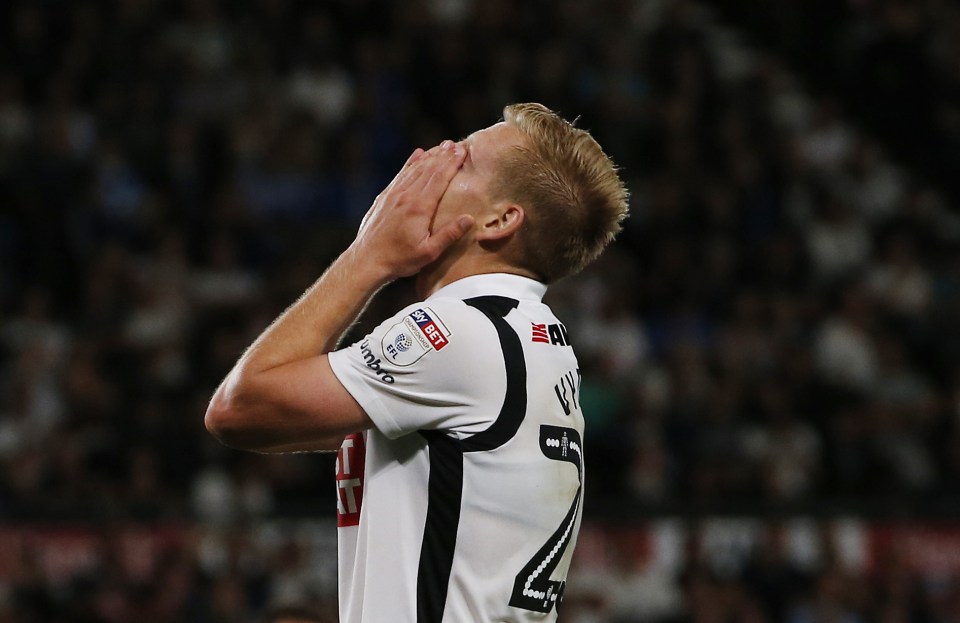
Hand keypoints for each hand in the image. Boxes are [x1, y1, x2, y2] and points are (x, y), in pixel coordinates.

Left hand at [351, 140, 473, 279]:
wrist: (366, 260)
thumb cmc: (399, 259)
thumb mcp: (428, 252)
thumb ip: (449, 234)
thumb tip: (469, 219)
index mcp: (419, 208)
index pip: (439, 179)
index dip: (451, 163)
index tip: (462, 151)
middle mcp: (406, 196)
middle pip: (428, 169)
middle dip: (444, 155)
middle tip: (456, 144)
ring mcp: (393, 194)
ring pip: (415, 169)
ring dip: (430, 156)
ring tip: (442, 146)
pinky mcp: (385, 197)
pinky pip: (401, 174)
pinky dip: (411, 162)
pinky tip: (418, 154)